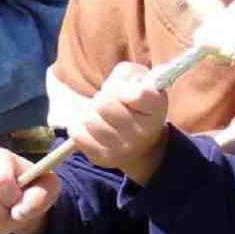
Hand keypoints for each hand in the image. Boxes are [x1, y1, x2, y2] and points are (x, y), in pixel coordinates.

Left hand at [68, 61, 169, 184]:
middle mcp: (142, 132)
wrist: (141, 141)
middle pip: (104, 104)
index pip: (138, 94)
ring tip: (98, 112)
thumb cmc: (136, 101)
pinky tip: (89, 124)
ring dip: (89, 111)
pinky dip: (79, 125)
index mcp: (156, 108)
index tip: (124, 89)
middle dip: (101, 97)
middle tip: (106, 99)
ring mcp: (123, 148)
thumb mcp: (139, 79)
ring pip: (88, 119)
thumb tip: (110, 88)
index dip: (123, 87)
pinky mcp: (103, 158)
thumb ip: (125, 75)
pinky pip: (78, 135)